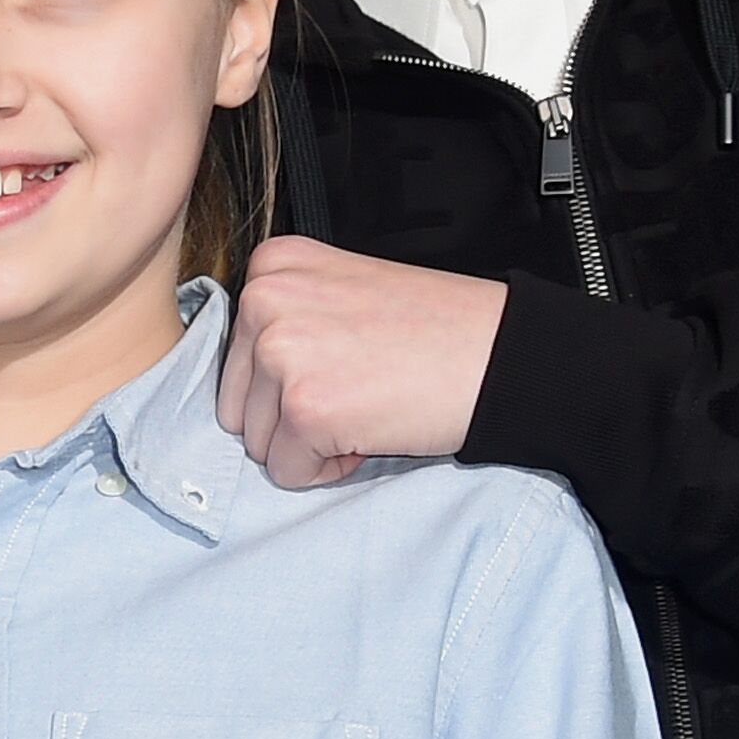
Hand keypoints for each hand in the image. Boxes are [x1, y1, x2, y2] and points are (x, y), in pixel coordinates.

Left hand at [218, 239, 509, 488]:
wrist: (501, 354)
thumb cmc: (434, 330)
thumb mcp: (343, 294)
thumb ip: (286, 321)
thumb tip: (244, 385)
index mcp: (271, 267)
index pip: (236, 357)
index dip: (286, 381)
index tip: (339, 365)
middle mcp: (265, 301)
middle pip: (238, 404)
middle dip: (291, 416)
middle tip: (356, 390)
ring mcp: (281, 355)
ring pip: (259, 442)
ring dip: (309, 442)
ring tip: (365, 406)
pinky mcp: (306, 409)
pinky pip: (288, 471)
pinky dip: (327, 469)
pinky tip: (370, 430)